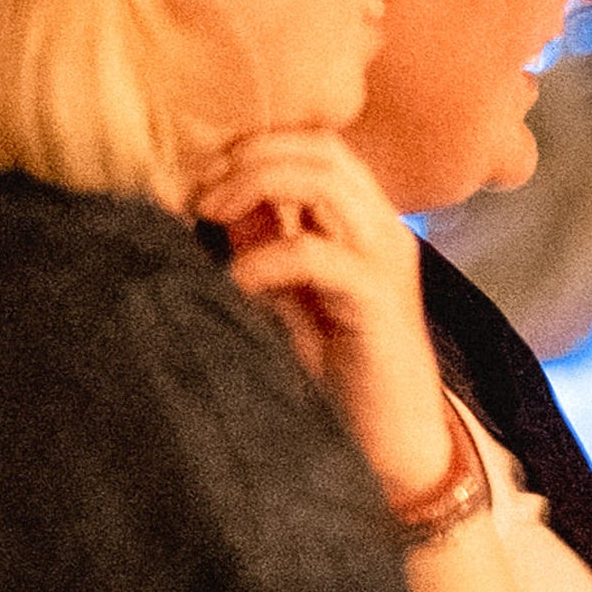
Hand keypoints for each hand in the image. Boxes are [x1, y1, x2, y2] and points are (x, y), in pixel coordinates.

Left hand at [196, 129, 453, 509]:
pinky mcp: (379, 301)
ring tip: (209, 215)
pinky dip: (263, 259)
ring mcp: (386, 260)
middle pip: (319, 147)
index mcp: (364, 221)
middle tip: (196, 191)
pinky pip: (313, 254)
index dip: (252, 144)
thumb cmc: (340, 375)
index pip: (315, 144)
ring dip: (254, 185)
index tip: (195, 174)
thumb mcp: (286, 292)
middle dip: (247, 155)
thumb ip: (260, 240)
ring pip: (323, 180)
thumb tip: (200, 192)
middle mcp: (382, 229)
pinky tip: (234, 284)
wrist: (396, 447)